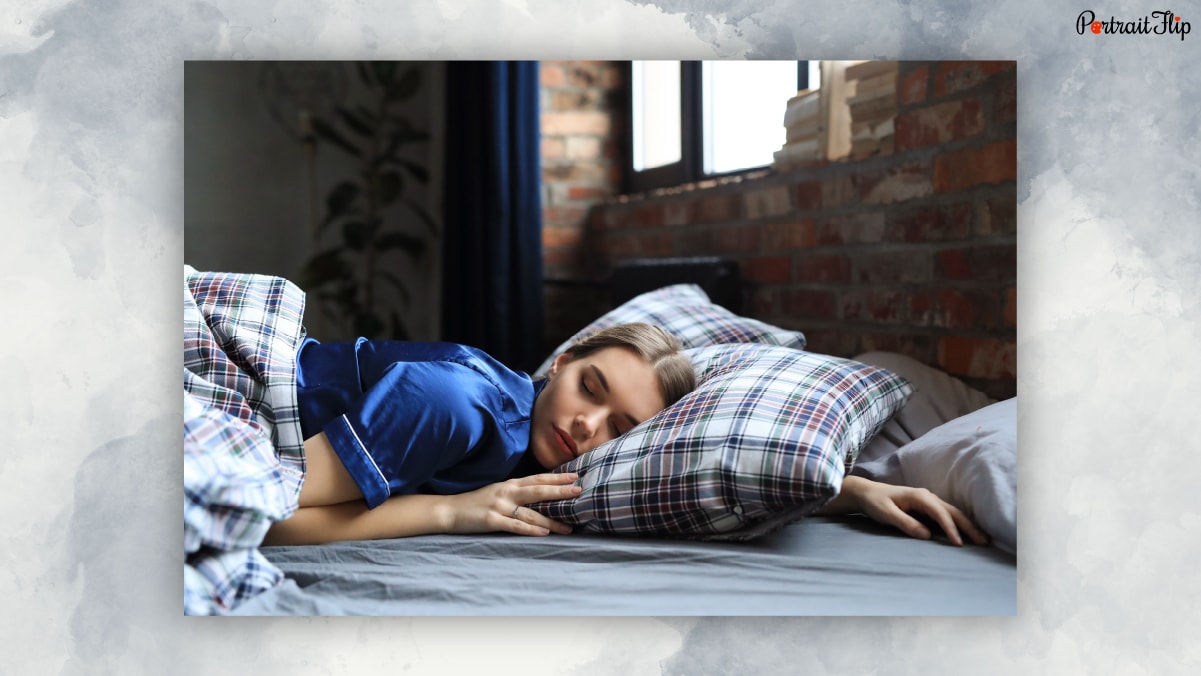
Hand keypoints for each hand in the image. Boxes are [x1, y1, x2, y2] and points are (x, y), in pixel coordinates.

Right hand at [445, 472, 580, 536]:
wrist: (449, 510)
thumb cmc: (476, 502)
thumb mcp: (498, 491)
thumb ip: (517, 492)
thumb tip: (540, 494)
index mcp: (510, 484)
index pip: (538, 478)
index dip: (557, 477)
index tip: (575, 476)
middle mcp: (507, 492)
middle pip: (538, 491)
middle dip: (560, 492)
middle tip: (579, 491)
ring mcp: (499, 506)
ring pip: (531, 513)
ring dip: (551, 520)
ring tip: (569, 526)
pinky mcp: (491, 521)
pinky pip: (515, 526)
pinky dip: (530, 530)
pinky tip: (543, 533)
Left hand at [825, 476, 989, 545]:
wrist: (866, 493)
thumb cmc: (875, 502)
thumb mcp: (886, 513)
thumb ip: (905, 523)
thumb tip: (926, 535)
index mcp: (919, 497)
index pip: (940, 513)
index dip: (950, 529)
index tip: (959, 544)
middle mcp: (927, 497)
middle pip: (952, 512)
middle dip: (968, 527)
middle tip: (983, 542)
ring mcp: (928, 501)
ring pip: (952, 513)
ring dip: (966, 525)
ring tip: (980, 539)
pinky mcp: (926, 507)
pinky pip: (945, 515)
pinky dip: (957, 524)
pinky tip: (965, 533)